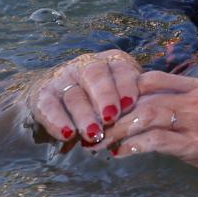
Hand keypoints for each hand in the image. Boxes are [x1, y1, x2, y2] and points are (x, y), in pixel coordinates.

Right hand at [26, 50, 142, 146]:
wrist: (57, 98)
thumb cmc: (103, 100)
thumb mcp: (122, 94)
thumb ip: (134, 101)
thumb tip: (153, 116)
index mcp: (111, 62)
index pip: (120, 69)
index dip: (125, 85)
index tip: (130, 103)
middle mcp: (86, 66)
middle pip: (95, 76)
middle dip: (104, 96)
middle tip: (111, 117)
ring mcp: (63, 79)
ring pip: (74, 94)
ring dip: (84, 115)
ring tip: (93, 133)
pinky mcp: (44, 94)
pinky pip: (49, 105)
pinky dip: (57, 120)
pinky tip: (67, 134)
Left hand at [100, 70, 197, 181]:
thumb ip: (186, 106)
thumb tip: (144, 109)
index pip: (154, 78)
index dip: (125, 89)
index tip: (105, 106)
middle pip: (146, 95)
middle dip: (114, 110)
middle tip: (92, 125)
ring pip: (147, 115)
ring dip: (118, 129)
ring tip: (99, 142)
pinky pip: (157, 141)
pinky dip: (134, 147)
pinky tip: (119, 155)